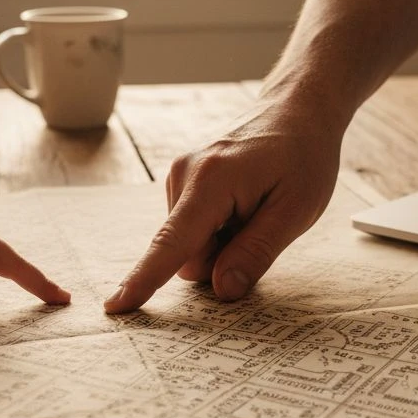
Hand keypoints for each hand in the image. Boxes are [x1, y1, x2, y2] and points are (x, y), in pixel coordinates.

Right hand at [104, 95, 344, 312]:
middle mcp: (184, 176)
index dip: (145, 279)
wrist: (296, 111)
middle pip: (188, 255)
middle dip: (223, 259)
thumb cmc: (302, 156)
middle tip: (262, 225)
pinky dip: (219, 230)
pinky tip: (243, 205)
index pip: (173, 243)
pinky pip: (193, 230)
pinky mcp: (182, 182)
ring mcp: (180, 177)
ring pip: (191, 246)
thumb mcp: (296, 211)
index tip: (115, 306)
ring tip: (255, 209)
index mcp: (211, 182)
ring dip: (224, 243)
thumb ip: (256, 252)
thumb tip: (221, 290)